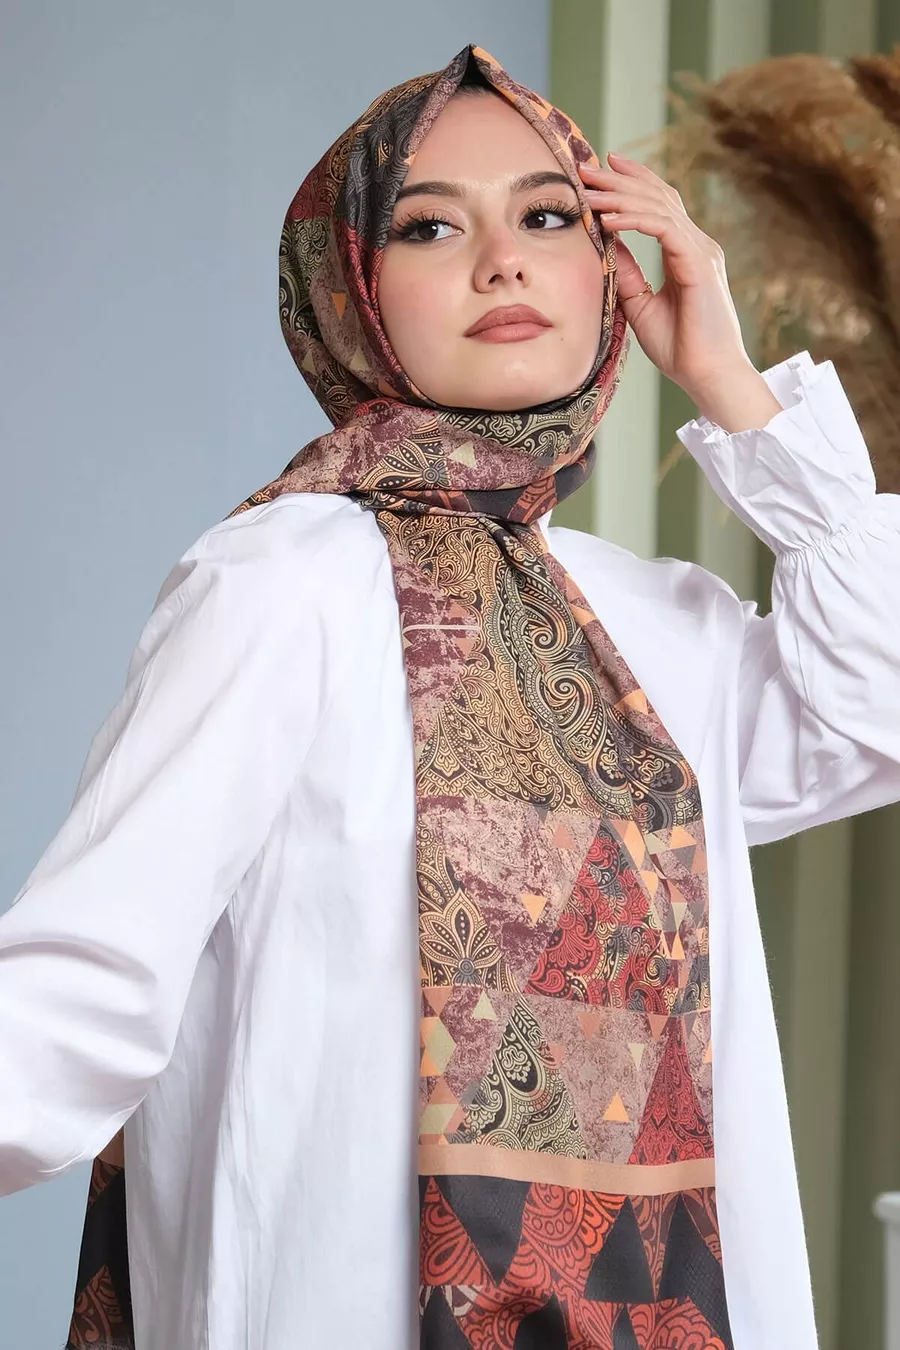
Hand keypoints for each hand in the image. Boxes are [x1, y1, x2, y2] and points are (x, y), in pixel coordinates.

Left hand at [578, 152, 757, 403]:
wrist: (708, 375)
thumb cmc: (681, 349)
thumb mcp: (642, 305)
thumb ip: (628, 274)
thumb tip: (607, 246)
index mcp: (687, 253)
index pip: (660, 205)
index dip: (633, 184)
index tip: (603, 170)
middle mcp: (698, 245)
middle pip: (658, 196)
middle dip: (620, 179)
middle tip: (586, 166)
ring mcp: (701, 251)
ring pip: (658, 206)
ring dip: (621, 195)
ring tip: (590, 188)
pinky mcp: (699, 263)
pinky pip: (663, 228)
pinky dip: (633, 220)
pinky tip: (608, 219)